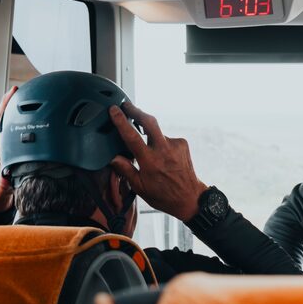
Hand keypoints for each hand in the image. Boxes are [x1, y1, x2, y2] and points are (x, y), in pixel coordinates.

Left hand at [0, 86, 17, 212]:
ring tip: (22, 93)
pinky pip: (9, 123)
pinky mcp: (5, 140)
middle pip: (1, 114)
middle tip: (19, 88)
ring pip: (4, 117)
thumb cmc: (1, 182)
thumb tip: (6, 177)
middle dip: (8, 100)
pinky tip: (24, 107)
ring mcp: (0, 138)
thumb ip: (5, 179)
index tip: (12, 94)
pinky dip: (16, 114)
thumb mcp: (4, 182)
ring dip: (11, 105)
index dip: (5, 106)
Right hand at [108, 101, 206, 221]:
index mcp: (150, 161)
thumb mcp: (140, 187)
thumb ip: (126, 170)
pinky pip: (166, 138)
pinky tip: (161, 156)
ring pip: (157, 132)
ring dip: (149, 134)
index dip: (121, 121)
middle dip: (136, 111)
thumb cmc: (164, 195)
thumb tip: (113, 158)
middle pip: (149, 121)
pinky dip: (160, 143)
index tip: (114, 110)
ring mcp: (175, 145)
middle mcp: (164, 150)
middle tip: (126, 106)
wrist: (190, 197)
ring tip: (147, 148)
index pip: (132, 136)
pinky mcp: (182, 144)